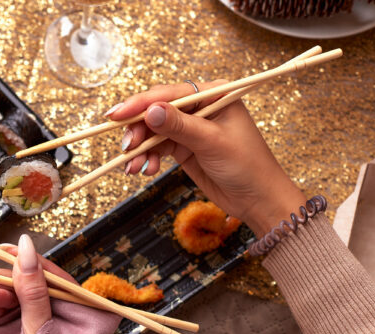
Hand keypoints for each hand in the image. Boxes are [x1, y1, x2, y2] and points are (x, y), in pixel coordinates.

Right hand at [0, 234, 76, 333]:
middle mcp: (57, 314)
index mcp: (77, 311)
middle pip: (28, 286)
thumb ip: (32, 290)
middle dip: (5, 282)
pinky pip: (2, 313)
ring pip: (13, 298)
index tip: (5, 249)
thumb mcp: (39, 327)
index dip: (28, 260)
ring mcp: (35, 323)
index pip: (51, 276)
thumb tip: (27, 249)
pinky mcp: (16, 332)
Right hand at [106, 82, 306, 235]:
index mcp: (213, 95)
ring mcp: (190, 128)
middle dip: (138, 130)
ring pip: (153, 132)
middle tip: (127, 148)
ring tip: (134, 167)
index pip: (169, 94)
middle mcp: (199, 108)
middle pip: (156, 111)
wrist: (257, 199)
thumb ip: (180, 126)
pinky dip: (148, 159)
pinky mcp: (184, 148)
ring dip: (140, 149)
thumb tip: (150, 111)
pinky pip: (157, 148)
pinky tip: (145, 170)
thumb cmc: (247, 165)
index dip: (140, 104)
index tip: (117, 116)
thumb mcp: (212, 142)